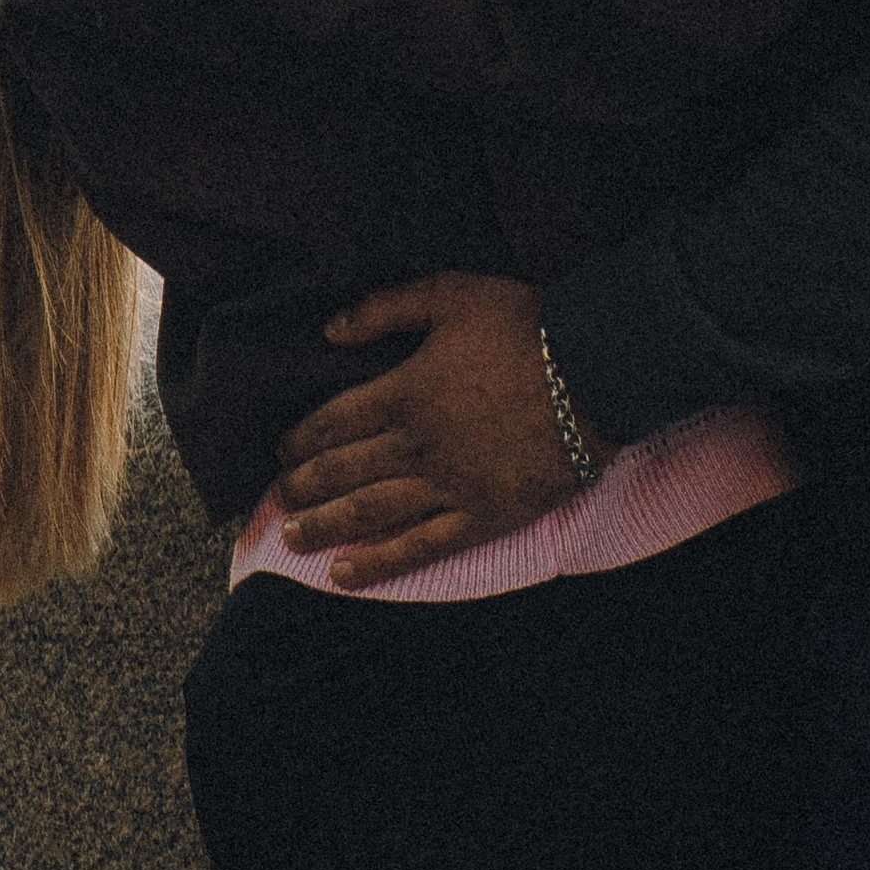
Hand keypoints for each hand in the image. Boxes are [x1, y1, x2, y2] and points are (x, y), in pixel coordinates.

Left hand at [270, 274, 603, 589]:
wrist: (594, 373)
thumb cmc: (524, 327)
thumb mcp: (450, 294)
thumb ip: (386, 308)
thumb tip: (330, 330)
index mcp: (403, 392)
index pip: (334, 421)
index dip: (302, 439)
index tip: (281, 452)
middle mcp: (415, 445)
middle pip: (343, 471)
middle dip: (303, 487)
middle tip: (275, 500)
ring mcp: (447, 485)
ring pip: (370, 512)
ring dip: (326, 527)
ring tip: (293, 539)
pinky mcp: (481, 515)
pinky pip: (421, 545)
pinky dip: (380, 563)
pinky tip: (347, 575)